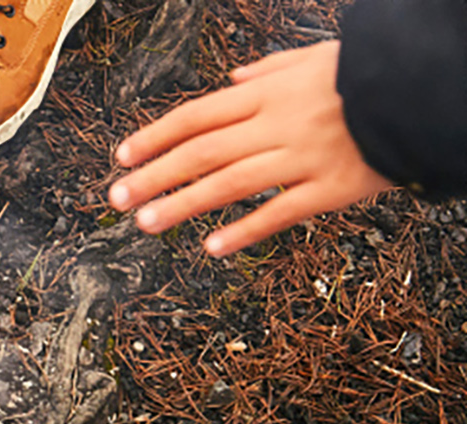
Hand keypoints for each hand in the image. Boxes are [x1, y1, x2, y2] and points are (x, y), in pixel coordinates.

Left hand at [108, 41, 393, 256]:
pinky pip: (281, 212)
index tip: (122, 156)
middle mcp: (278, 125)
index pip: (197, 116)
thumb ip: (269, 71)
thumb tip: (232, 79)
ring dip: (184, 204)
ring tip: (147, 223)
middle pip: (202, 152)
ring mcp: (303, 158)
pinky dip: (246, 231)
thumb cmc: (366, 74)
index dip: (155, 137)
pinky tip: (214, 248)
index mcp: (269, 94)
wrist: (425, 88)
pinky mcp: (331, 187)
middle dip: (154, 175)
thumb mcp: (315, 58)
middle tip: (117, 199)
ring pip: (231, 184)